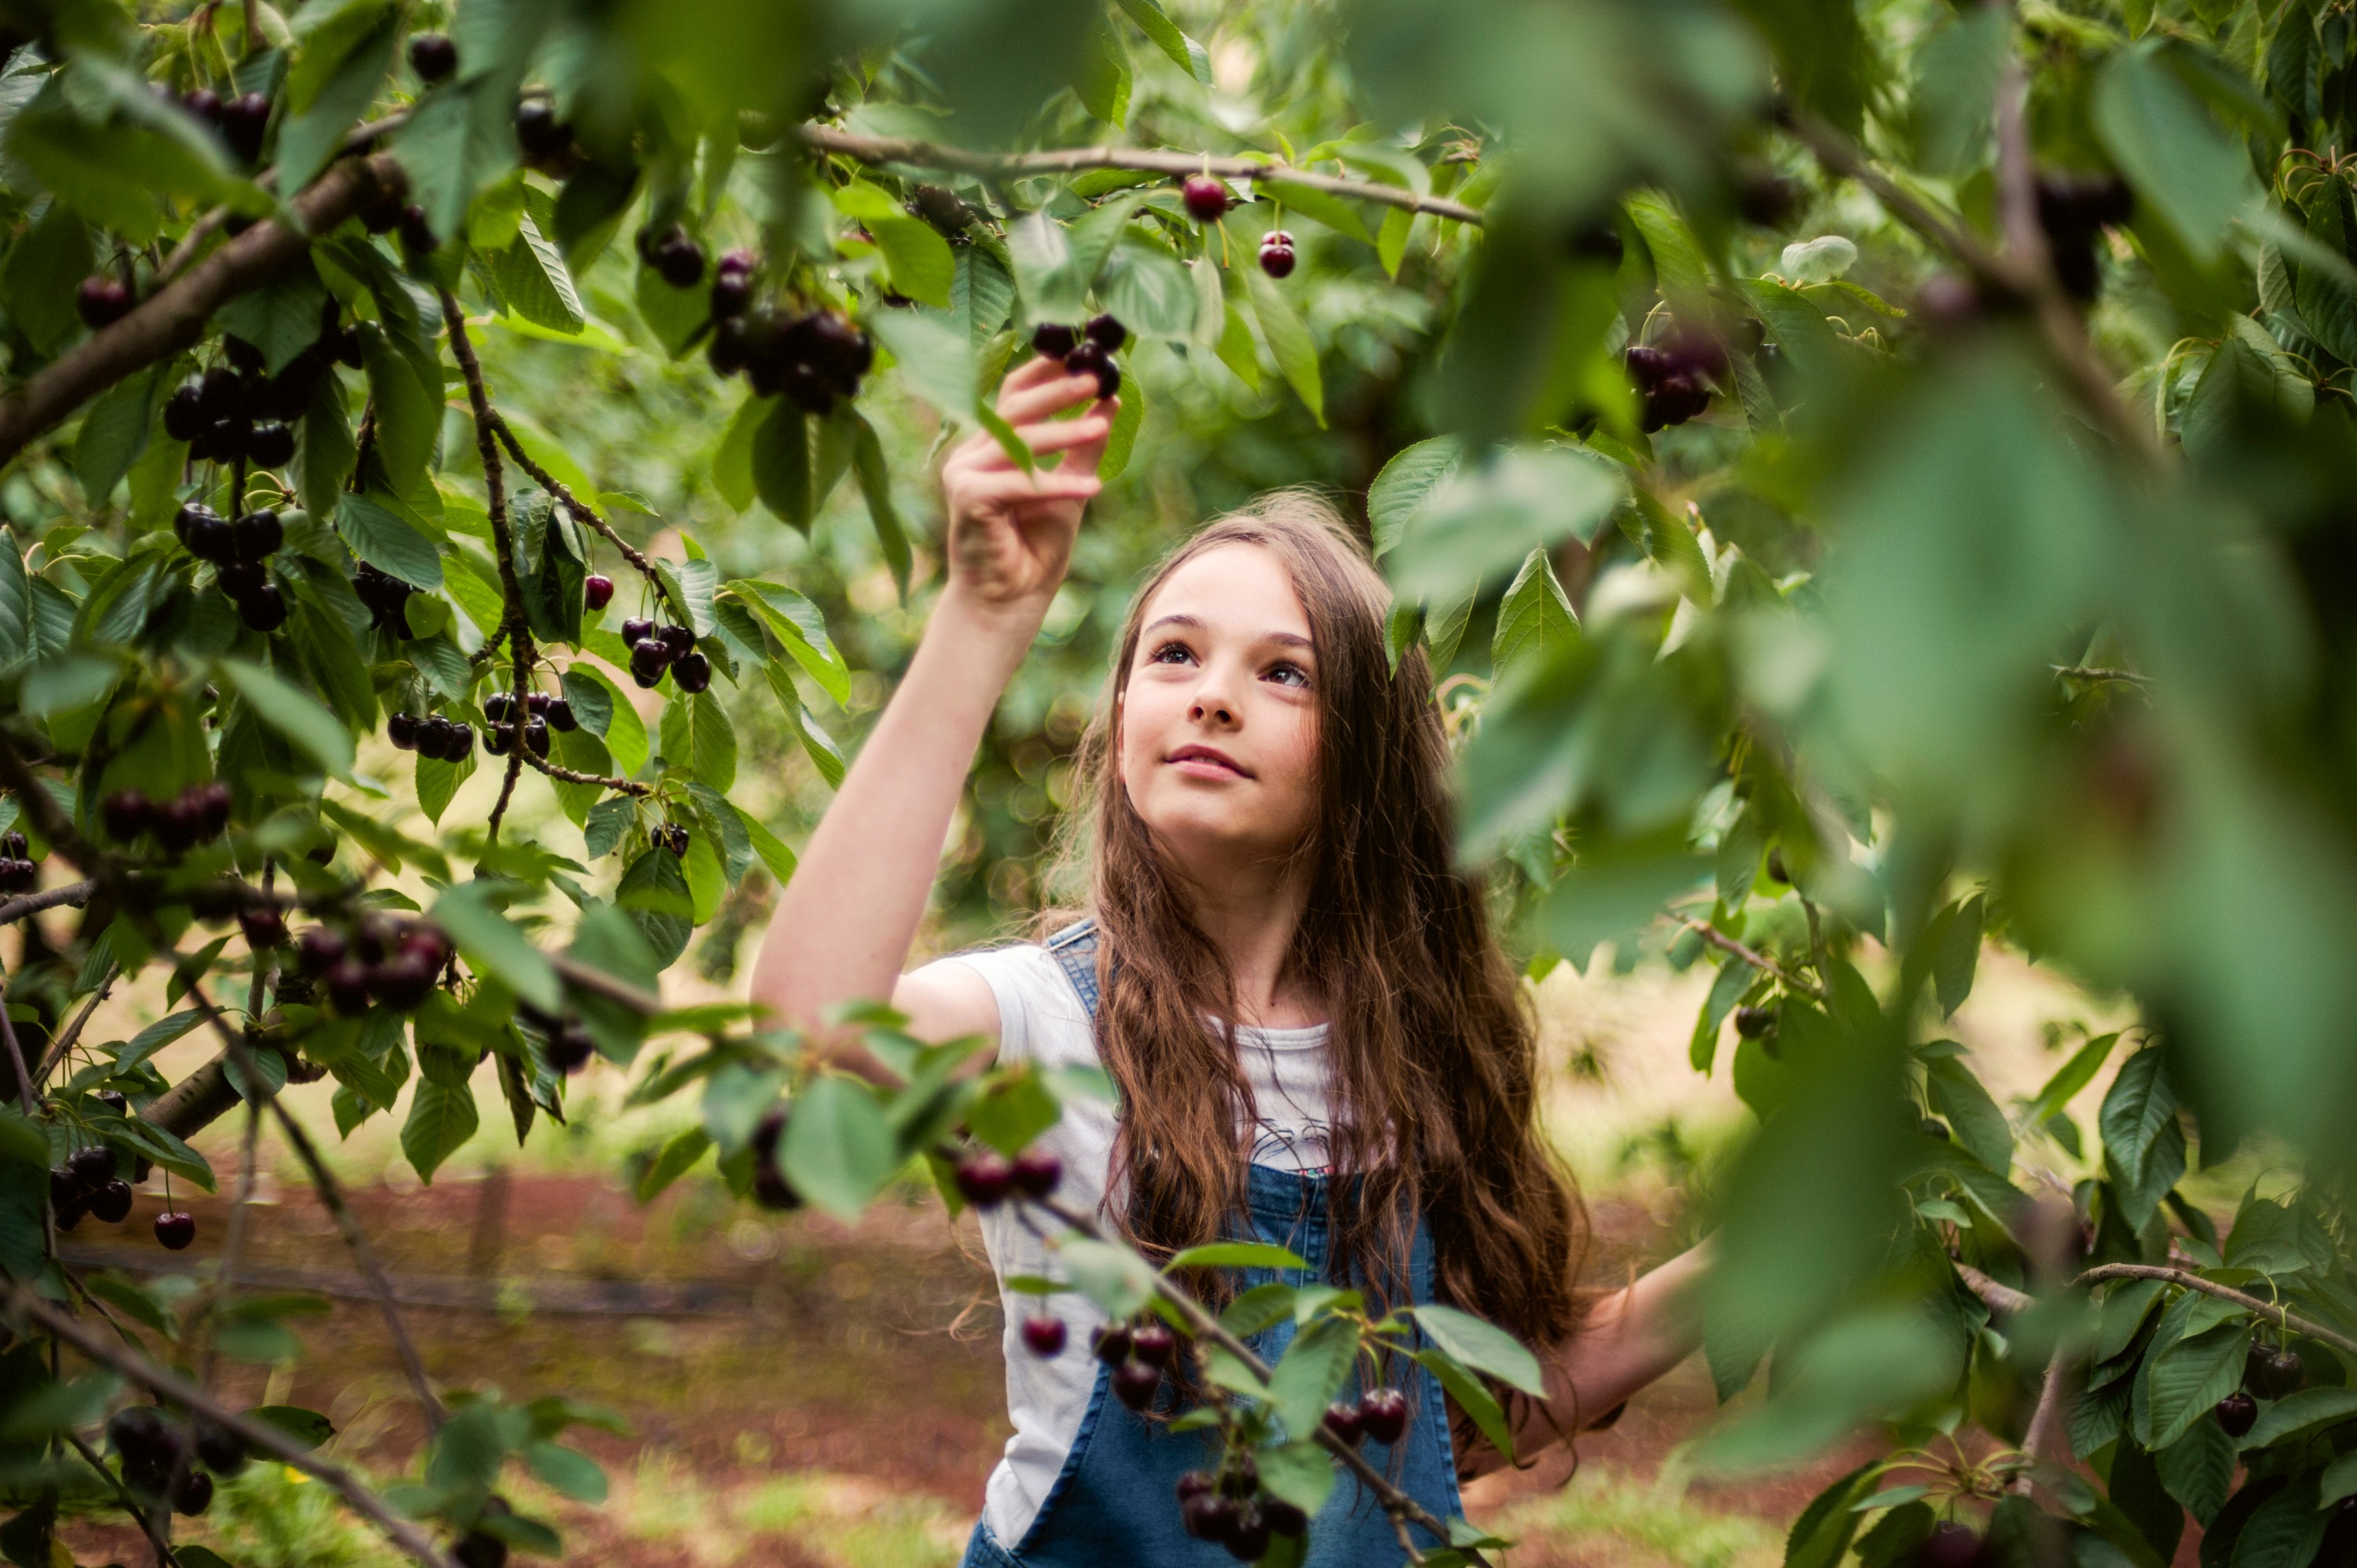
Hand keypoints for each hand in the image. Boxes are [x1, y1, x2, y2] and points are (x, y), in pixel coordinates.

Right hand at [938, 355, 1114, 616]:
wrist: (1008, 603)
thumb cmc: (1034, 548)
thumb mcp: (1070, 489)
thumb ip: (1084, 448)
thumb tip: (1111, 403)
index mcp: (991, 445)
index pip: (1014, 395)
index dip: (1046, 372)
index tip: (1083, 353)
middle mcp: (972, 453)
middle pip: (1015, 408)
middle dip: (1057, 391)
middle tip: (1096, 377)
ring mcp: (964, 474)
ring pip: (1018, 442)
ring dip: (1064, 433)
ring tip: (1101, 424)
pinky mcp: (968, 499)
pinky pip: (1020, 484)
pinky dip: (1057, 485)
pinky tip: (1093, 489)